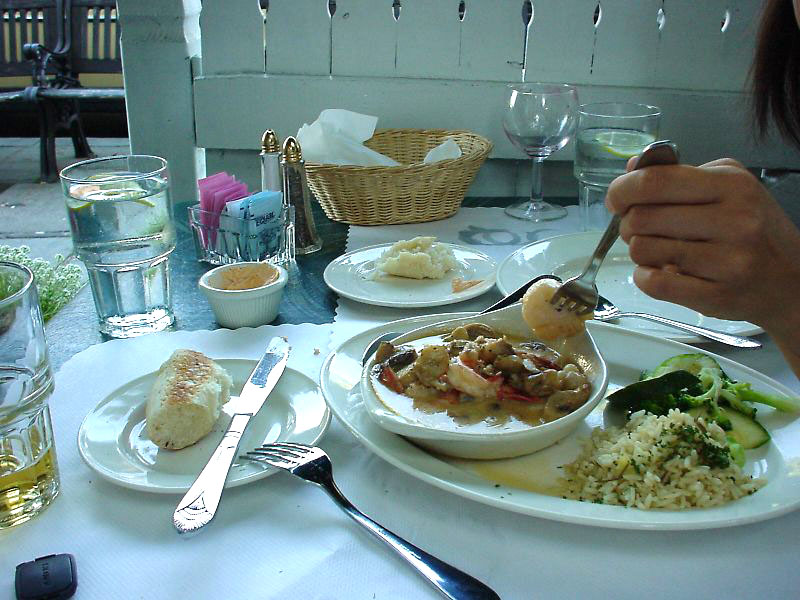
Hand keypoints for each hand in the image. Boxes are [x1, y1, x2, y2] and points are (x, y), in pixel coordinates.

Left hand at [605, 158, 799, 344]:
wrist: (790, 280)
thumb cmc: (752, 229)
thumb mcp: (728, 187)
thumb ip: (678, 175)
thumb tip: (630, 169)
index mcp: (731, 185)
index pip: (655, 181)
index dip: (622, 189)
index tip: (616, 199)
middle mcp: (734, 221)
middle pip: (642, 217)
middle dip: (628, 223)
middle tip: (638, 228)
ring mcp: (727, 261)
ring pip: (643, 250)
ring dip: (640, 251)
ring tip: (658, 250)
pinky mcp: (716, 295)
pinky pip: (653, 283)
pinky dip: (645, 277)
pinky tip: (659, 271)